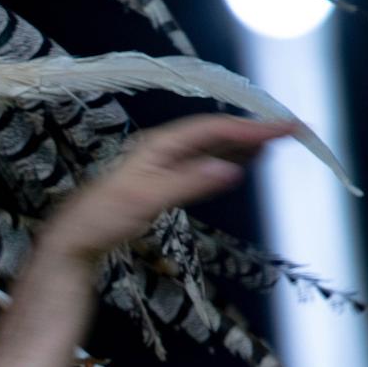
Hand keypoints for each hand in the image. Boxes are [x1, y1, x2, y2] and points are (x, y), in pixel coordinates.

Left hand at [41, 114, 296, 262]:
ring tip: (277, 143)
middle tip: (293, 131)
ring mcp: (163, 165)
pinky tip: (242, 164)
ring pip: (212, 148)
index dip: (249, 127)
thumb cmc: (102, 218)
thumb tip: (228, 169)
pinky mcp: (163, 182)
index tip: (284, 128)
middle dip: (253, 131)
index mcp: (159, 146)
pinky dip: (227, 161)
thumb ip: (188, 183)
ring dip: (243, 144)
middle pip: (216, 133)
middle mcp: (163, 149)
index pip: (213, 129)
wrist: (74, 239)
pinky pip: (203, 164)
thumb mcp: (145, 200)